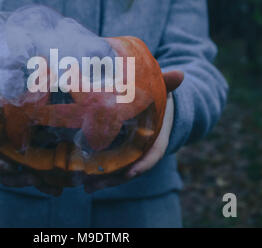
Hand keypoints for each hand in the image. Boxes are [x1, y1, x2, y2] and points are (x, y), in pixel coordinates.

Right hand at [0, 94, 62, 195]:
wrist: (36, 94)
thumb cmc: (9, 95)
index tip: (11, 166)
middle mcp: (9, 154)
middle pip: (9, 176)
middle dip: (20, 180)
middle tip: (34, 178)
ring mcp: (27, 158)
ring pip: (29, 178)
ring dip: (39, 184)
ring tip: (52, 186)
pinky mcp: (44, 157)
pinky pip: (46, 175)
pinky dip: (52, 184)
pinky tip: (60, 188)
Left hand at [83, 70, 182, 193]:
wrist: (156, 104)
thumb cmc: (158, 96)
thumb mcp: (162, 90)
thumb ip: (167, 84)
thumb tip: (180, 74)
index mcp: (158, 137)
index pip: (153, 154)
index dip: (143, 164)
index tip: (131, 173)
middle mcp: (144, 149)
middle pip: (131, 168)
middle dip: (114, 178)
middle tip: (93, 185)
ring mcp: (132, 153)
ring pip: (119, 170)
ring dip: (103, 180)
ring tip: (85, 187)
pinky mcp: (119, 152)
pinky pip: (110, 165)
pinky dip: (98, 172)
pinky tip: (81, 178)